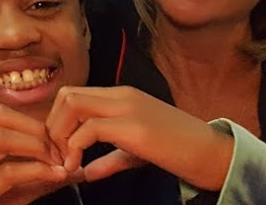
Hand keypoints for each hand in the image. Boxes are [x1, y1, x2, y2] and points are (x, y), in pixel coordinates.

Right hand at [0, 106, 70, 204]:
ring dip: (36, 145)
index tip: (54, 140)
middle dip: (36, 129)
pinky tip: (54, 176)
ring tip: (57, 162)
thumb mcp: (6, 192)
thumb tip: (76, 170)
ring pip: (1, 137)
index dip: (30, 121)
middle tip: (60, 150)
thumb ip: (36, 178)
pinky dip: (37, 170)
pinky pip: (8, 172)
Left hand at [44, 86, 232, 190]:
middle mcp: (122, 95)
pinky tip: (78, 168)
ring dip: (61, 135)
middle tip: (58, 156)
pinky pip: (89, 129)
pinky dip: (75, 148)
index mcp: (121, 96)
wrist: (212, 153)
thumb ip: (108, 159)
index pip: (74, 94)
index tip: (60, 150)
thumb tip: (85, 172)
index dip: (58, 121)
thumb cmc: (177, 151)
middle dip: (53, 126)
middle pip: (67, 95)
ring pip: (73, 105)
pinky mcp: (134, 127)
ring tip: (66, 161)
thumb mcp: (135, 152)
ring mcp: (128, 107)